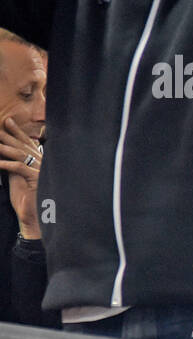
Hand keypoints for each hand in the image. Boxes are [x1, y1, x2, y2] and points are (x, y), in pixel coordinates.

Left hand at [0, 119, 41, 237]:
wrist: (33, 217)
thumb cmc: (25, 198)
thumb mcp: (17, 178)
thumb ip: (14, 164)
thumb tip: (4, 151)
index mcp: (39, 162)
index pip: (27, 143)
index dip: (17, 131)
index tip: (8, 121)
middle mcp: (42, 163)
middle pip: (23, 145)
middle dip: (9, 135)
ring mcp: (40, 170)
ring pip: (20, 154)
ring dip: (4, 148)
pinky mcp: (35, 179)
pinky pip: (18, 167)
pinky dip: (5, 164)